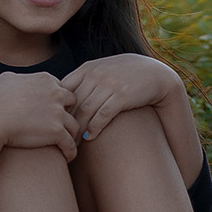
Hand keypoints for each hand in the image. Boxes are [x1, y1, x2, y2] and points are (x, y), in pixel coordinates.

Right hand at [0, 71, 80, 161]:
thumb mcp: (5, 80)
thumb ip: (17, 78)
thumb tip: (16, 79)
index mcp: (46, 80)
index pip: (60, 88)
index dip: (57, 101)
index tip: (53, 111)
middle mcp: (56, 93)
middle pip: (73, 103)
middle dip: (69, 113)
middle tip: (65, 126)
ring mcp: (58, 113)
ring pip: (74, 125)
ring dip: (72, 135)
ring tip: (68, 144)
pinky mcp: (57, 131)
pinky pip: (70, 144)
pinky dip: (70, 152)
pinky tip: (66, 158)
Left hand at [61, 54, 180, 141]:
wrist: (156, 74)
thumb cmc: (125, 76)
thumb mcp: (103, 71)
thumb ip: (84, 80)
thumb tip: (63, 99)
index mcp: (87, 68)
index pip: (64, 90)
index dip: (58, 109)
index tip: (55, 124)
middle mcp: (96, 74)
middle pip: (73, 103)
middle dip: (66, 123)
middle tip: (60, 139)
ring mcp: (109, 84)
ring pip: (85, 111)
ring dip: (78, 130)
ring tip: (73, 143)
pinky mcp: (122, 95)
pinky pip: (102, 115)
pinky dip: (94, 128)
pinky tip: (90, 138)